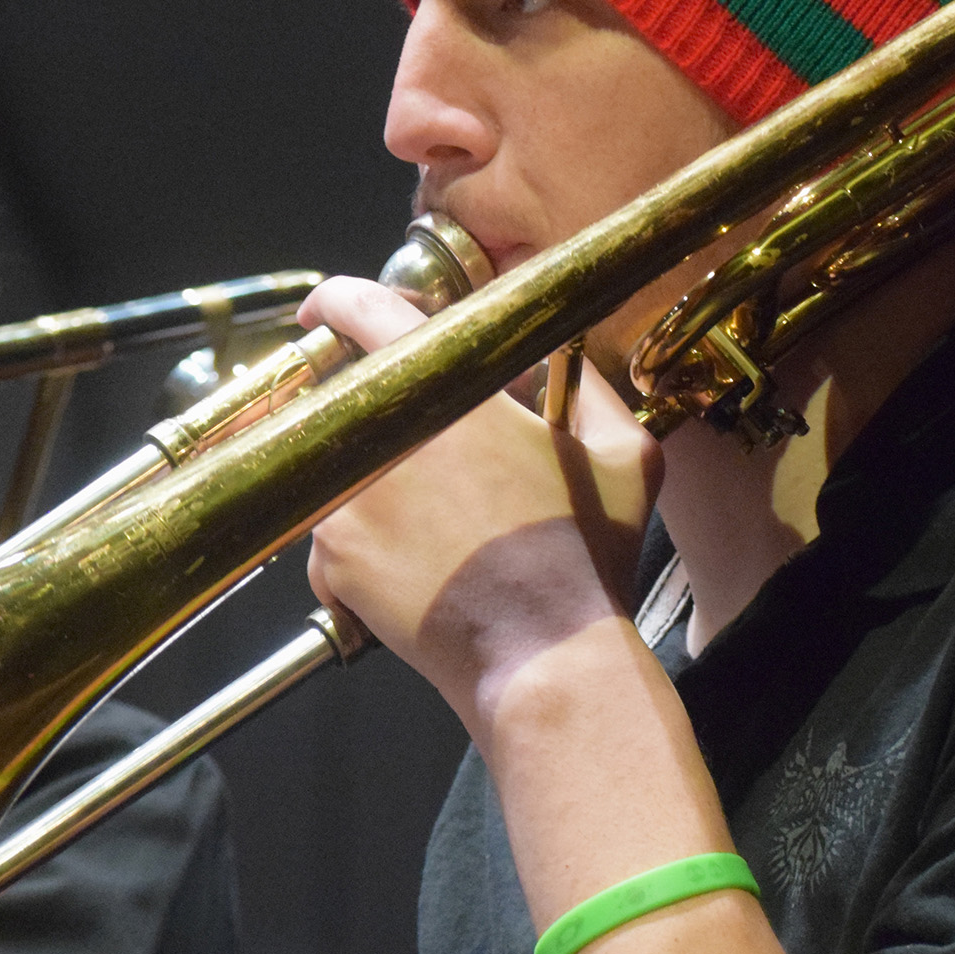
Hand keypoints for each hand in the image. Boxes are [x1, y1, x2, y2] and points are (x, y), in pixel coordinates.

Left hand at [299, 278, 661, 735]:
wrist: (542, 654)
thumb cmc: (586, 556)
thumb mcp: (626, 453)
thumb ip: (590, 387)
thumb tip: (563, 356)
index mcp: (450, 390)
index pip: (365, 308)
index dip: (341, 298)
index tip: (333, 307)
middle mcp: (384, 433)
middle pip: (346, 389)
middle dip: (374, 406)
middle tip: (414, 443)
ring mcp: (346, 496)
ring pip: (336, 463)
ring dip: (369, 478)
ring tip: (431, 525)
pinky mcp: (329, 556)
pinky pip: (328, 532)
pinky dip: (358, 543)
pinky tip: (415, 567)